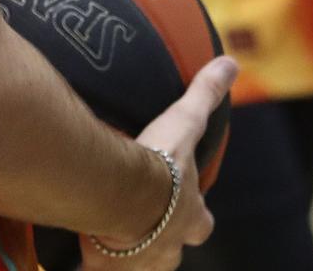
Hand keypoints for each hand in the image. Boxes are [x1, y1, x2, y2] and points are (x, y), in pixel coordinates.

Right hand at [82, 56, 238, 268]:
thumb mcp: (185, 122)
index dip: (196, 215)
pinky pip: (99, 268)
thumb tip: (231, 63)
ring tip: (110, 229)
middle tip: (142, 218)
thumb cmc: (158, 163)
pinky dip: (93, 259)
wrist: (117, 194)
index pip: (202, 224)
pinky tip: (81, 248)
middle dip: (161, 238)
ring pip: (140, 264)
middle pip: (171, 251)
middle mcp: (169, 248)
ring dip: (129, 250)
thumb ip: (206, 94)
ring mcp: (139, 264)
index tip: (183, 202)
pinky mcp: (106, 268)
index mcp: (191, 220)